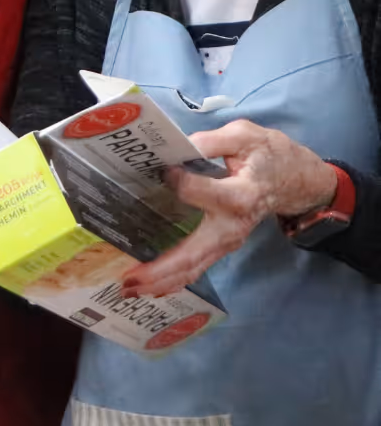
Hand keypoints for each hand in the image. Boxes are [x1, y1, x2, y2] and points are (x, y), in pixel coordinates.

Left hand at [122, 119, 337, 297]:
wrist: (297, 180)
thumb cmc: (269, 155)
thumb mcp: (244, 135)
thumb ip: (211, 141)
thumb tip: (178, 146)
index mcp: (239, 195)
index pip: (199, 192)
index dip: (178, 180)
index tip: (162, 169)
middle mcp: (232, 226)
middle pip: (194, 254)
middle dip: (161, 270)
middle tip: (128, 281)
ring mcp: (228, 240)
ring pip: (194, 267)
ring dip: (162, 280)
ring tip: (130, 289)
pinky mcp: (222, 244)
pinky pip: (197, 266)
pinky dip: (174, 279)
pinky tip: (152, 286)